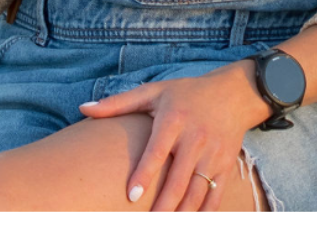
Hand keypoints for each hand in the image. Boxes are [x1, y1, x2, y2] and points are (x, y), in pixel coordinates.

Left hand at [78, 61, 265, 211]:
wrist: (233, 93)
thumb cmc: (186, 93)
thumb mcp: (154, 91)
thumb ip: (119, 103)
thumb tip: (84, 109)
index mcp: (174, 119)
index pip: (158, 150)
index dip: (145, 174)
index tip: (130, 196)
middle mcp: (195, 137)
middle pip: (179, 179)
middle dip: (163, 207)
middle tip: (148, 225)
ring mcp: (213, 154)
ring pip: (197, 193)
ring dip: (181, 215)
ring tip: (165, 228)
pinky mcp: (226, 165)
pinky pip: (215, 196)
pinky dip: (204, 215)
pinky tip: (189, 226)